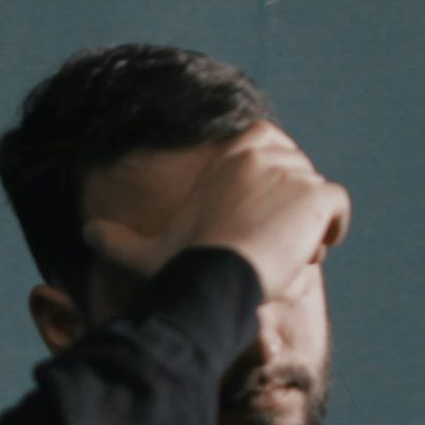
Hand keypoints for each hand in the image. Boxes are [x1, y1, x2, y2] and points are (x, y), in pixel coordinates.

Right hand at [82, 121, 350, 299]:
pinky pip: (338, 207)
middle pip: (297, 174)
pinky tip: (310, 252)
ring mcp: (293, 170)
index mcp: (232, 152)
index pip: (271, 148)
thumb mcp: (144, 252)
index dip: (270, 184)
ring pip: (316, 196)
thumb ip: (115, 240)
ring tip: (284, 256)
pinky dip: (332, 229)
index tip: (258, 219)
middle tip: (270, 246)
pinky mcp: (317, 194)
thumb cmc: (181, 265)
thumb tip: (85, 234)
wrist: (216, 276)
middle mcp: (264, 151)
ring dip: (308, 226)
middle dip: (290, 207)